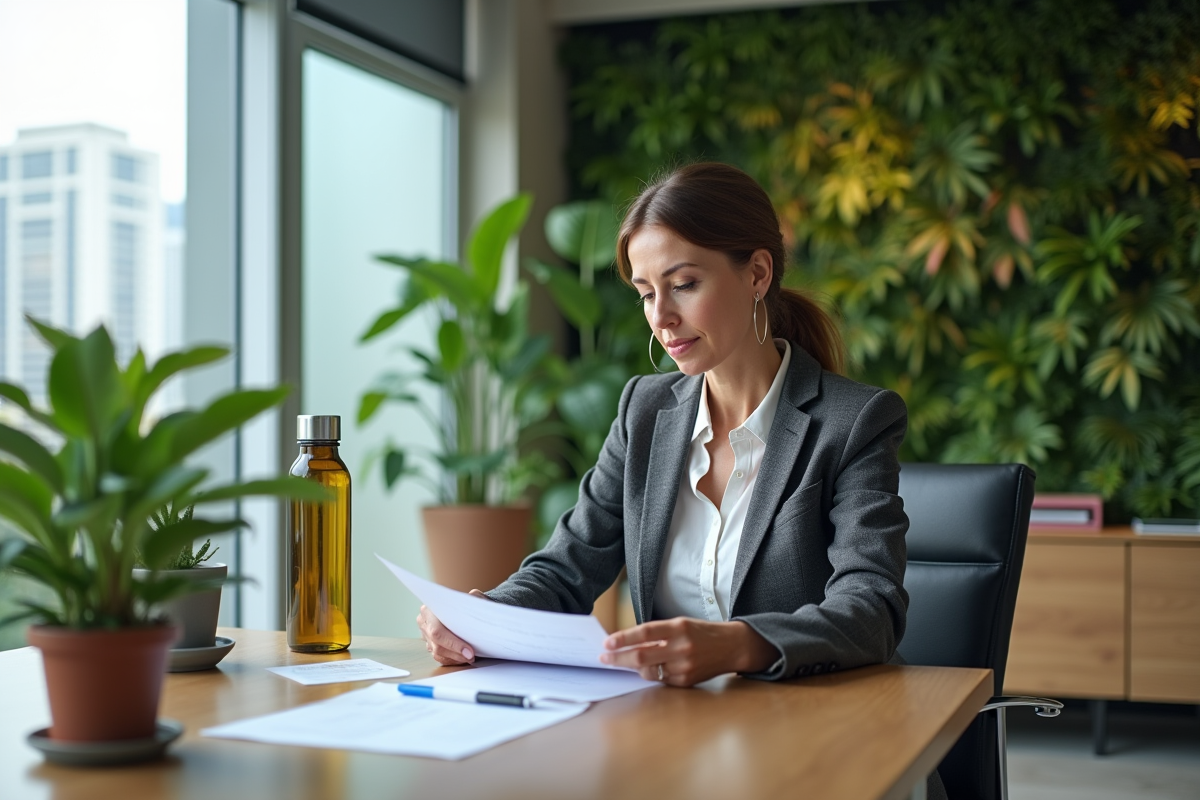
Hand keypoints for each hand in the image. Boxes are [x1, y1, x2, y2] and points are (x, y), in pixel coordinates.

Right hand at [415, 589, 489, 665]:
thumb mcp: (472, 597)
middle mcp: (424, 622)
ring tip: (470, 657)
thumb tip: (474, 599)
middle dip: (456, 651)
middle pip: (437, 643)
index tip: (469, 650)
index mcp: (430, 609)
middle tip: (471, 656)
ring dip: (456, 657)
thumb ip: (473, 598)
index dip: (453, 642)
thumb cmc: (467, 603)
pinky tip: (463, 658)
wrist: (463, 608)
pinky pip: (439, 657)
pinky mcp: (430, 644)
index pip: (437, 630)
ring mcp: (425, 635)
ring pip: (438, 652)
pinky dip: (452, 659)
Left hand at [599, 618, 777, 686]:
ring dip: (633, 668)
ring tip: (626, 662)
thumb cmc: (702, 632)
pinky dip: (651, 674)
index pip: (644, 633)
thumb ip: (657, 633)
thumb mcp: (681, 624)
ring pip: (649, 671)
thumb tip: (628, 642)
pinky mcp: (686, 681)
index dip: (623, 638)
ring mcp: (684, 667)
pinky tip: (649, 668)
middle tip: (605, 658)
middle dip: (619, 659)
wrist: (732, 647)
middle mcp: (681, 648)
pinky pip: (661, 680)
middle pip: (641, 657)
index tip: (607, 643)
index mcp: (679, 628)